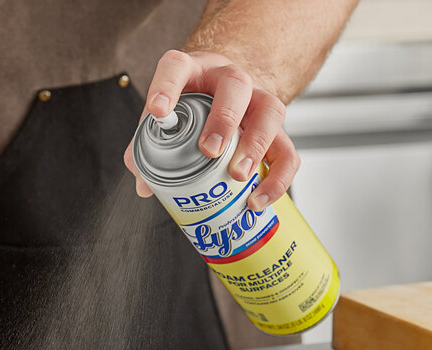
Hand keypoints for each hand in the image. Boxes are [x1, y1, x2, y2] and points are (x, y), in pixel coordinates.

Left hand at [124, 50, 300, 210]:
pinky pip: (287, 153)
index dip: (166, 86)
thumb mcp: (168, 117)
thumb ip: (149, 146)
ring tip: (238, 176)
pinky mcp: (276, 131)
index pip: (177, 67)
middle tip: (210, 151)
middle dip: (224, 119)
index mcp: (193, 72)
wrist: (229, 92)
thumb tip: (144, 186)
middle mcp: (230, 81)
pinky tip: (257, 200)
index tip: (158, 111)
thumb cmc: (193, 106)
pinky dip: (277, 179)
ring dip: (255, 146)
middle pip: (236, 86)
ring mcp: (258, 103)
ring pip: (270, 112)